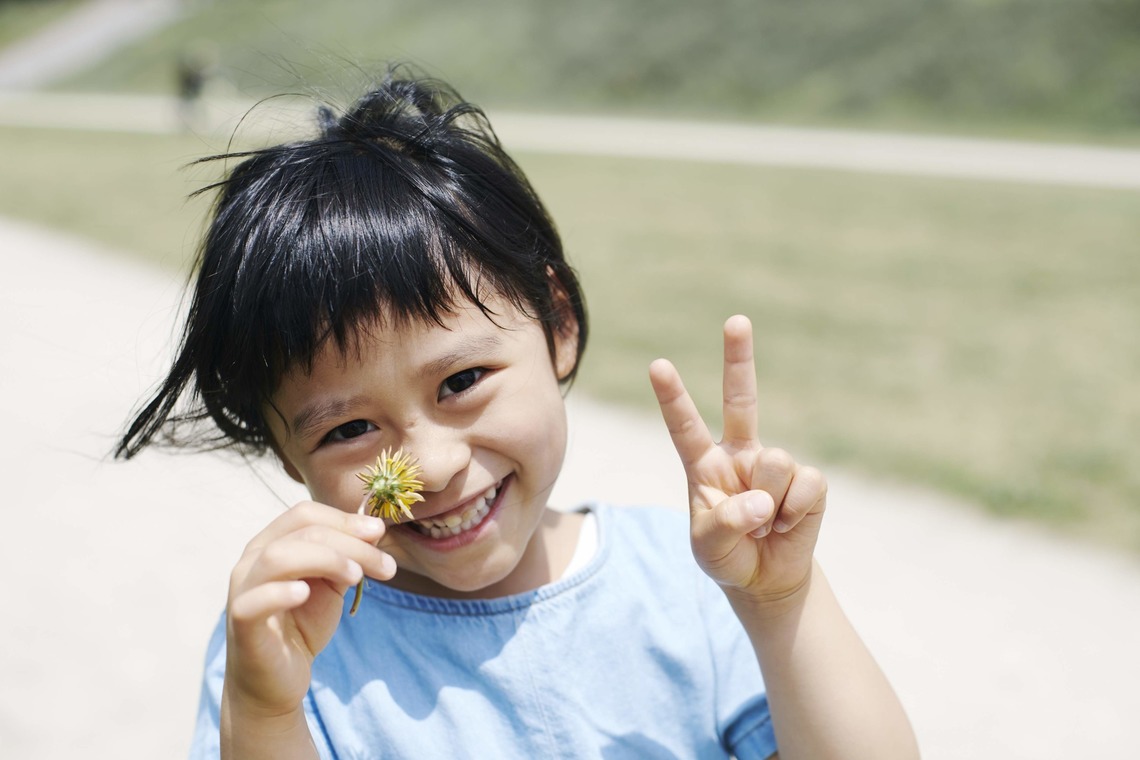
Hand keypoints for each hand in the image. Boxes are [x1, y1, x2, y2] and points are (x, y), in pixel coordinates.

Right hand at [223, 501, 394, 715]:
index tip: (380, 532)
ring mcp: (243, 590)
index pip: (305, 514)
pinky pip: (254, 601)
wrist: (277, 681)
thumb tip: (375, 529)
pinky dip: (280, 592)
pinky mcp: (242, 622)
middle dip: (350, 543)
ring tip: (356, 577)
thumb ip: (347, 558)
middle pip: (302, 532)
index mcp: (272, 543)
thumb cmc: (301, 626)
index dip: (344, 519)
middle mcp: (252, 560)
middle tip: (385, 565)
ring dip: (326, 559)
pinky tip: (304, 593)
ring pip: (278, 556)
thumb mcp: (331, 586)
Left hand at [649, 315, 826, 607]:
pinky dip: (795, 513)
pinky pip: (805, 485)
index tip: (657, 366)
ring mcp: (775, 465)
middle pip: (742, 399)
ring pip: (775, 463)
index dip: (673, 397)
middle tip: (736, 320)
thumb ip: (725, 523)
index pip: (685, 427)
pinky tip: (787, 525)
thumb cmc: (728, 556)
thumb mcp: (709, 547)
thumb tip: (760, 500)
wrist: (767, 580)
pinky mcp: (809, 482)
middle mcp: (740, 454)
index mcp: (704, 465)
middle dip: (740, 359)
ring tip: (764, 526)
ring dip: (770, 505)